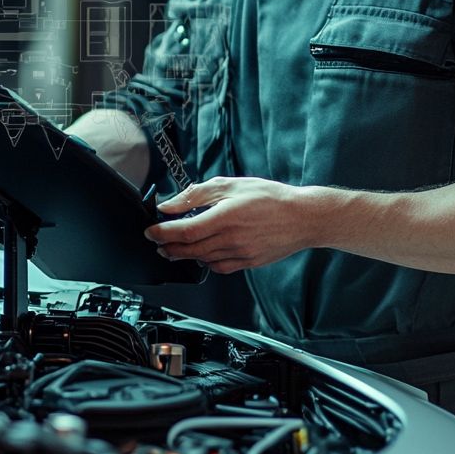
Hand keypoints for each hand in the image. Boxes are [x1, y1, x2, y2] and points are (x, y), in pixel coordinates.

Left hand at [144, 176, 316, 273]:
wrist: (303, 217)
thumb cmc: (271, 198)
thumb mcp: (231, 186)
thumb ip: (197, 195)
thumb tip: (171, 204)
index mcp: (224, 218)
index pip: (183, 231)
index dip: (162, 233)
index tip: (150, 231)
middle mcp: (230, 239)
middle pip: (188, 249)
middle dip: (168, 247)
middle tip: (158, 242)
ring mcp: (240, 254)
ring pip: (202, 260)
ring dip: (184, 255)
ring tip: (173, 249)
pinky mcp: (248, 263)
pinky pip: (219, 267)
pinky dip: (206, 262)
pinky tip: (202, 254)